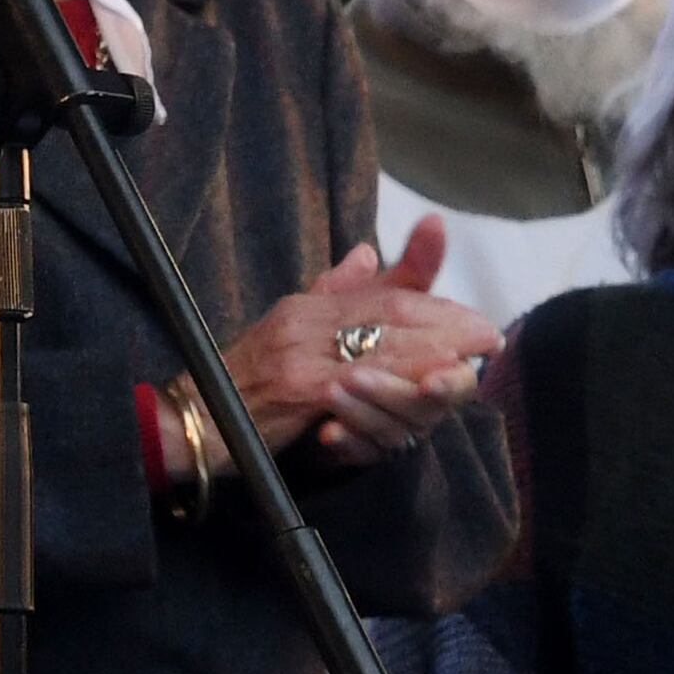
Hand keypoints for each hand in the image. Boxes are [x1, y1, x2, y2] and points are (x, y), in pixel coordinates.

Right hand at [223, 221, 499, 474]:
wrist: (184, 420)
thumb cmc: (235, 383)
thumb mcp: (285, 331)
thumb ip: (331, 293)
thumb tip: (367, 253)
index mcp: (308, 306)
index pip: (383, 295)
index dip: (435, 304)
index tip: (475, 320)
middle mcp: (304, 320)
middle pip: (390, 314)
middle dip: (447, 324)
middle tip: (489, 336)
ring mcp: (298, 352)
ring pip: (379, 344)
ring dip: (433, 351)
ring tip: (471, 359)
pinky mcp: (293, 387)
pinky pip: (354, 382)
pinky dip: (393, 381)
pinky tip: (424, 388)